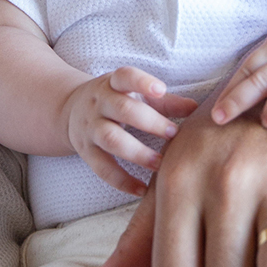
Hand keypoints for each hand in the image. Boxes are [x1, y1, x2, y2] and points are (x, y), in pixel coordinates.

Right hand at [60, 68, 197, 196]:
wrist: (70, 110)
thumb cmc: (115, 100)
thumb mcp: (135, 94)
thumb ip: (165, 102)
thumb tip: (197, 109)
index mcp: (113, 84)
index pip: (124, 76)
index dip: (141, 82)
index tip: (160, 90)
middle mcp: (99, 103)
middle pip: (122, 109)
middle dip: (149, 122)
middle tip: (173, 134)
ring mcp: (90, 128)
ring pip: (110, 139)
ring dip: (137, 153)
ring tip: (160, 164)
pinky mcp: (85, 151)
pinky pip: (102, 168)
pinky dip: (122, 181)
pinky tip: (142, 189)